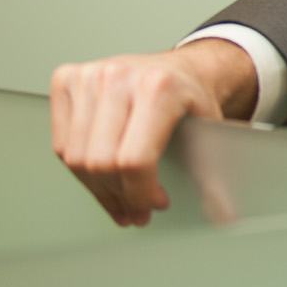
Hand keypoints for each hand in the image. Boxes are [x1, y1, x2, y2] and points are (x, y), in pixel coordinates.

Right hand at [50, 40, 257, 225]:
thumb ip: (216, 177)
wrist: (179, 69)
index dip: (141, 194)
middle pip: (101, 162)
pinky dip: (78, 168)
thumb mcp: (211, 134)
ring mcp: (90, 75)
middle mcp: (120, 76)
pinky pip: (60, 142)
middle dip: (120, 197)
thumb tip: (225, 218)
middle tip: (136, 211)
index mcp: (160, 88)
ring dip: (98, 189)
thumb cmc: (191, 101)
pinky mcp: (67, 79)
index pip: (134, 160)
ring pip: (75, 157)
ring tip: (119, 199)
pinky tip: (101, 174)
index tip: (154, 205)